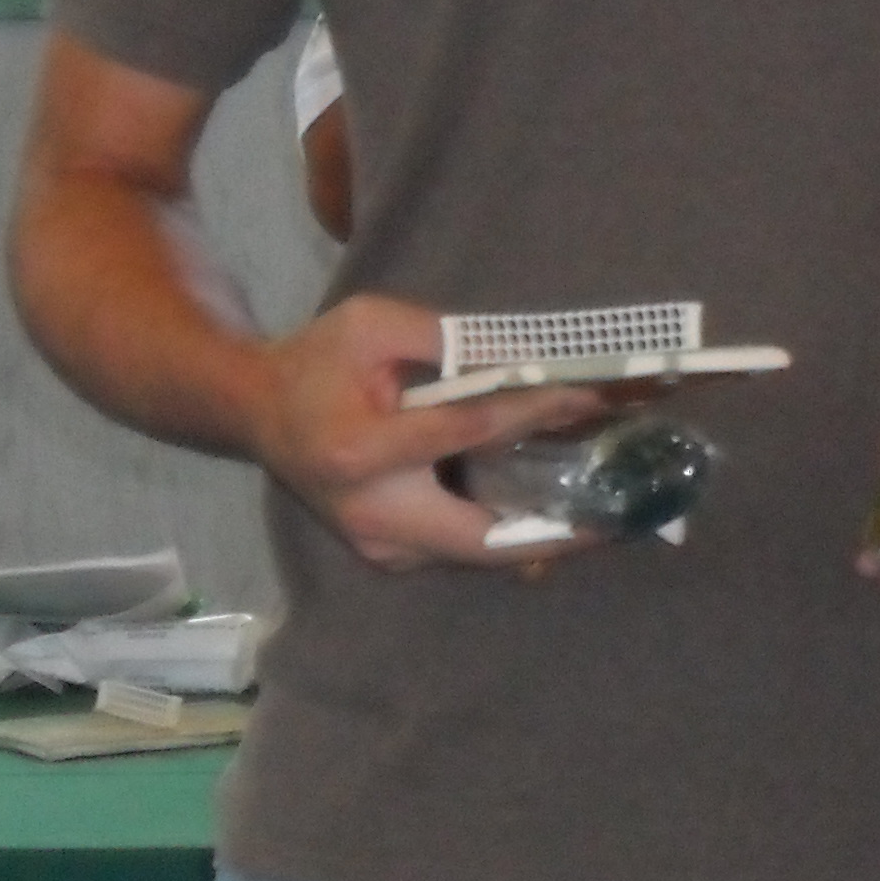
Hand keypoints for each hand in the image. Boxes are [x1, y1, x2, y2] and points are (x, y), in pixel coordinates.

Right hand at [255, 291, 606, 570]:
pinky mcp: (390, 556)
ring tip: (607, 514)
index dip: (538, 411)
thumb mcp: (373, 324)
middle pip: (485, 536)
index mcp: (361, 451)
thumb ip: (446, 336)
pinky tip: (557, 513)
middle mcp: (373, 516)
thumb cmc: (316, 362)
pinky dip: (510, 534)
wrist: (257, 415)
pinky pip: (462, 550)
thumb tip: (528, 353)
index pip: (469, 431)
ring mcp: (380, 548)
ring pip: (478, 553)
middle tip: (622, 514)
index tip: (596, 395)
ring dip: (543, 537)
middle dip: (558, 530)